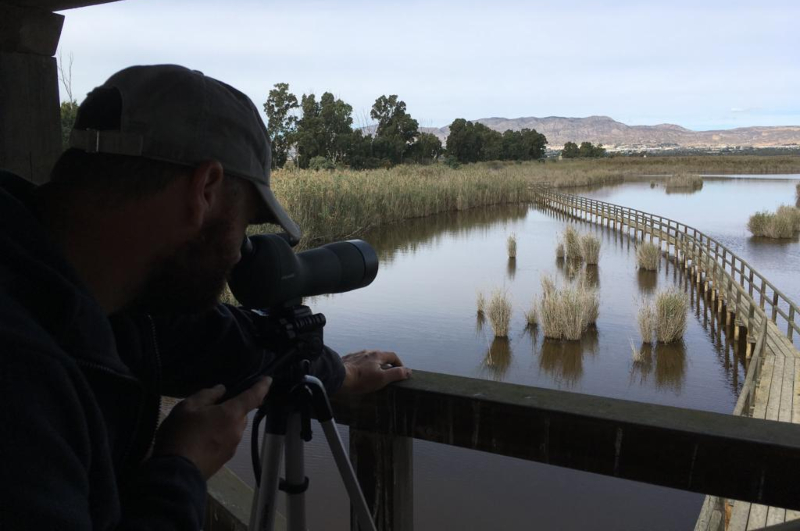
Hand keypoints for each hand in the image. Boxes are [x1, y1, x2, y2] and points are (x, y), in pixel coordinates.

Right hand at [153, 376, 271, 478]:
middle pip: (240, 414)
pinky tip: (200, 440)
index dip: (262, 386)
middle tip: (210, 408)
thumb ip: (207, 395)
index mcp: (232, 414)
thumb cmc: (182, 435)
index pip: (253, 397)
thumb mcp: (188, 407)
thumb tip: (221, 390)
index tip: (267, 380)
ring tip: (200, 426)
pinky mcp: (224, 460)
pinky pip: (226, 441)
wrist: (176, 472)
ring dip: (223, 424)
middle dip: (231, 408)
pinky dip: (218, 437)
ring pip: (233, 428)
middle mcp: (237, 430)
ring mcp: (232, 447)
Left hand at [337, 350, 410, 394]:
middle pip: (381, 357)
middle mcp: (367, 352)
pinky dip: (363, 367)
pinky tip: (360, 375)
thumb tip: (408, 371)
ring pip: (369, 359)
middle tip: (388, 376)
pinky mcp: (348, 360)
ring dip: (374, 366)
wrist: (339, 377)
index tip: (401, 372)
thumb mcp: (382, 378)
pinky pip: (359, 362)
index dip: (399, 364)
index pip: (393, 356)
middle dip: (387, 365)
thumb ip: (396, 374)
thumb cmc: (361, 379)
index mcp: (377, 355)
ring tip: (374, 376)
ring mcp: (357, 355)